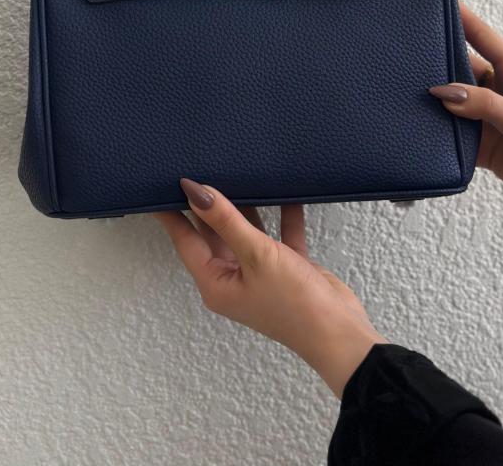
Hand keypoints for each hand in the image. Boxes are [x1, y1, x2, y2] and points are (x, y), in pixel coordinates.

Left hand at [154, 179, 384, 397]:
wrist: (341, 333)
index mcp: (216, 283)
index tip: (161, 185)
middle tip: (200, 169)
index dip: (173, 212)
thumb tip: (195, 191)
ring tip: (238, 172)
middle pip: (214, 233)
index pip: (186, 240)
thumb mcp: (256, 255)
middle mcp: (233, 278)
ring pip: (246, 231)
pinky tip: (285, 191)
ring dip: (246, 206)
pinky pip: (279, 234)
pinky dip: (282, 214)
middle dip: (209, 205)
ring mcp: (260, 273)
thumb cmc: (293, 304)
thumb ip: (226, 220)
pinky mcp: (287, 267)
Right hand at [429, 2, 502, 245]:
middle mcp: (497, 89)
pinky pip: (452, 130)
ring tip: (406, 93)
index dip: (461, 18)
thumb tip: (444, 92)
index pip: (481, 36)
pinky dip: (437, 130)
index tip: (436, 3)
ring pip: (452, 101)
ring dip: (434, 101)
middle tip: (408, 57)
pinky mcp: (480, 140)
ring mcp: (487, 115)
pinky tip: (420, 127)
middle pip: (460, 68)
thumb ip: (482, 103)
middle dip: (436, 63)